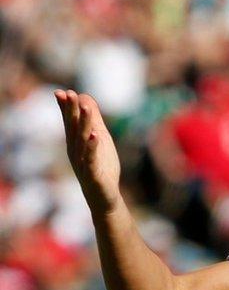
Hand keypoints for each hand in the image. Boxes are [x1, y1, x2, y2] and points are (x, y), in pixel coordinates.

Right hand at [55, 90, 121, 214]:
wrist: (104, 196)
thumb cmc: (100, 166)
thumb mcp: (99, 139)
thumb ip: (93, 120)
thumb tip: (85, 98)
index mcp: (76, 143)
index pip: (70, 122)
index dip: (66, 108)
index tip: (63, 92)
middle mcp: (76, 151)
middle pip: (73, 129)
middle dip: (71, 111)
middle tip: (69, 94)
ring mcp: (83, 162)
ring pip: (83, 141)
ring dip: (84, 124)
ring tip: (86, 108)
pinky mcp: (93, 174)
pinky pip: (91, 159)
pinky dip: (93, 147)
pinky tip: (95, 136)